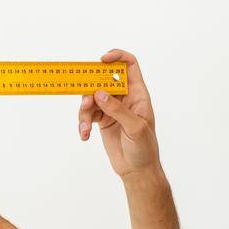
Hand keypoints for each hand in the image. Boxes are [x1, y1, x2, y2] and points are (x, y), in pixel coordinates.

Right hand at [78, 48, 159, 179]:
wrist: (138, 170)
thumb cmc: (145, 148)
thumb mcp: (135, 128)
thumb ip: (118, 109)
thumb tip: (99, 93)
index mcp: (138, 94)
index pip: (129, 65)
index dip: (117, 57)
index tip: (102, 60)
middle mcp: (124, 97)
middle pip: (103, 80)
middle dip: (91, 88)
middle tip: (86, 102)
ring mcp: (112, 108)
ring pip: (91, 98)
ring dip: (84, 112)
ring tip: (86, 128)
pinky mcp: (102, 120)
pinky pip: (88, 115)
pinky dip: (83, 124)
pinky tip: (85, 135)